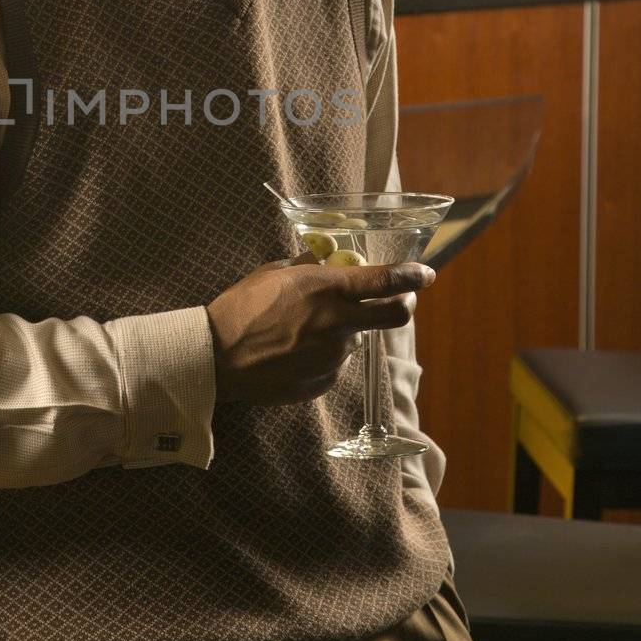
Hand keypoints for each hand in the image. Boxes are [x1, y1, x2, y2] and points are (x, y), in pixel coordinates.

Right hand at [205, 251, 435, 407]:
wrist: (216, 359)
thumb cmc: (240, 309)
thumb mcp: (273, 273)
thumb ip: (307, 266)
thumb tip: (326, 258)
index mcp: (327, 290)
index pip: (387, 282)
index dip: (412, 276)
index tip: (425, 274)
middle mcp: (338, 324)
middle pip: (395, 316)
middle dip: (405, 306)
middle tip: (399, 301)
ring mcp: (333, 357)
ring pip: (355, 340)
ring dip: (342, 333)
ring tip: (302, 332)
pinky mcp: (323, 382)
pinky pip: (334, 365)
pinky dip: (323, 356)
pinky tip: (293, 352)